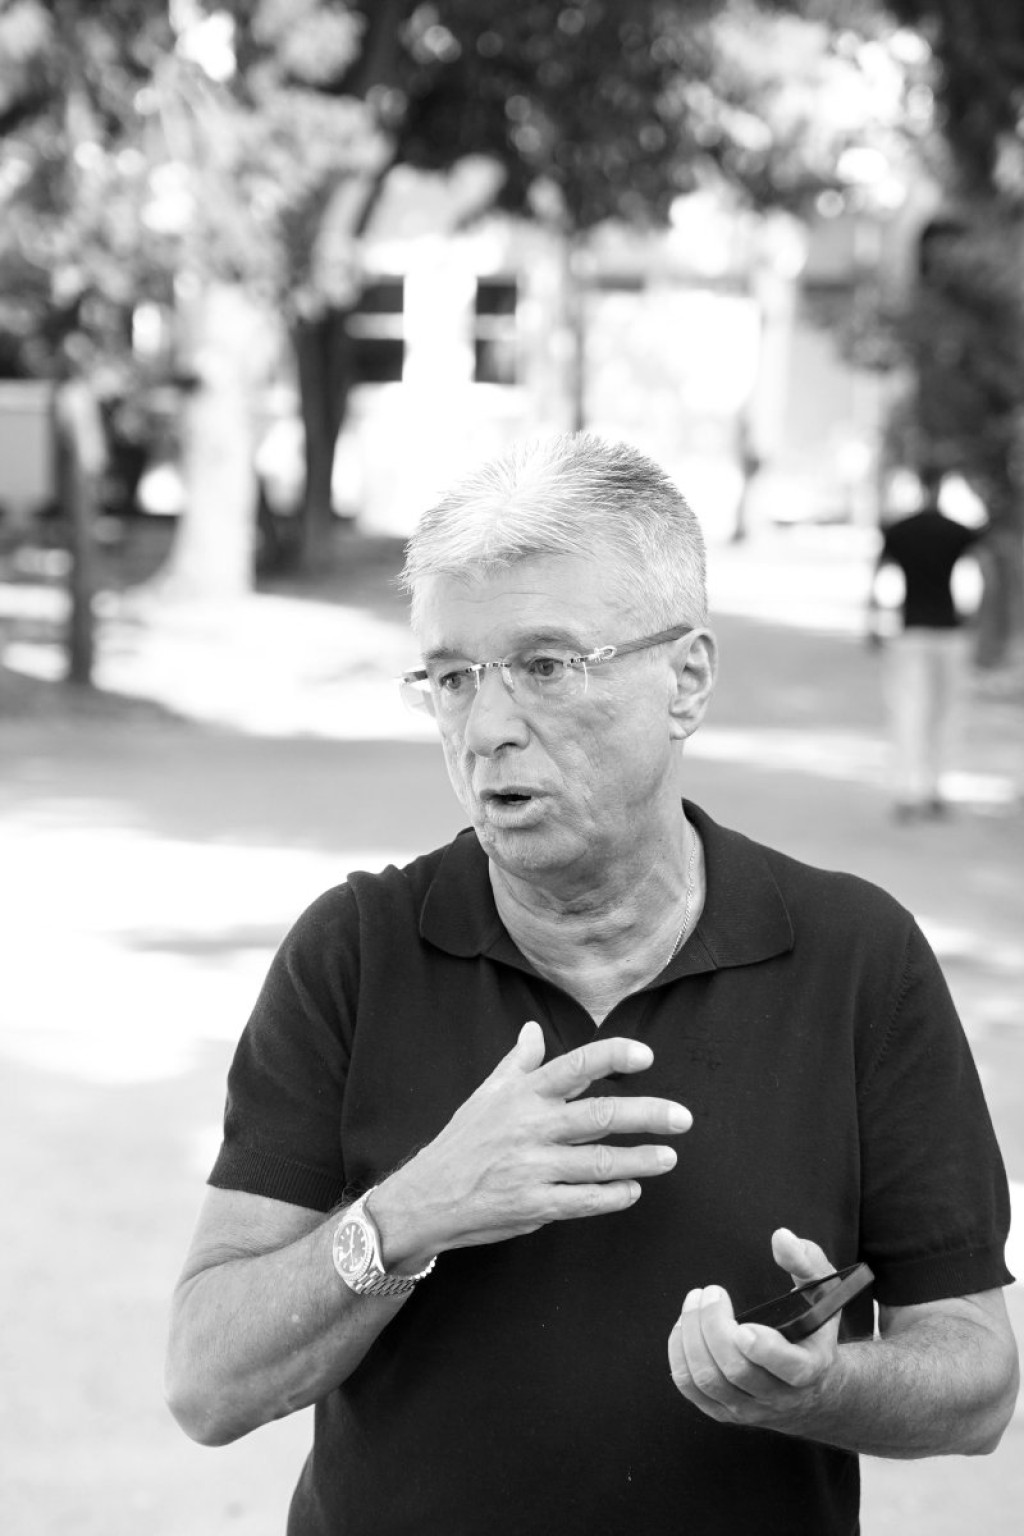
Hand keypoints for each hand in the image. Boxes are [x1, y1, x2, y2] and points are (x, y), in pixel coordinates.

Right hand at [375, 1020, 691, 1265]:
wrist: (427, 1196)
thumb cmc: (463, 1140)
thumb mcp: (486, 1094)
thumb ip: (518, 1063)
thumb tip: (532, 1029)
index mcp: (523, 1094)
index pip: (575, 1066)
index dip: (613, 1057)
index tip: (646, 1057)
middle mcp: (531, 1127)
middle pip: (600, 1115)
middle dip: (647, 1114)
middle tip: (682, 1118)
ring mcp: (533, 1168)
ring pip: (599, 1161)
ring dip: (640, 1159)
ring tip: (669, 1157)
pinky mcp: (533, 1205)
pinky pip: (584, 1201)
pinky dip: (613, 1196)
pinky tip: (633, 1190)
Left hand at [668, 1229, 842, 1433]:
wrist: (811, 1388)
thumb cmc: (813, 1332)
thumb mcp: (824, 1294)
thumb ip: (807, 1262)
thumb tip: (781, 1238)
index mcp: (810, 1368)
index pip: (789, 1369)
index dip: (764, 1349)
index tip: (743, 1325)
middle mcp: (779, 1396)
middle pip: (737, 1371)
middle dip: (714, 1327)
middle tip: (710, 1293)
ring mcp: (749, 1408)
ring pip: (709, 1380)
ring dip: (692, 1337)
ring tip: (693, 1303)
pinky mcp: (723, 1411)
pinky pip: (691, 1388)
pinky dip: (679, 1354)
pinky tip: (684, 1326)